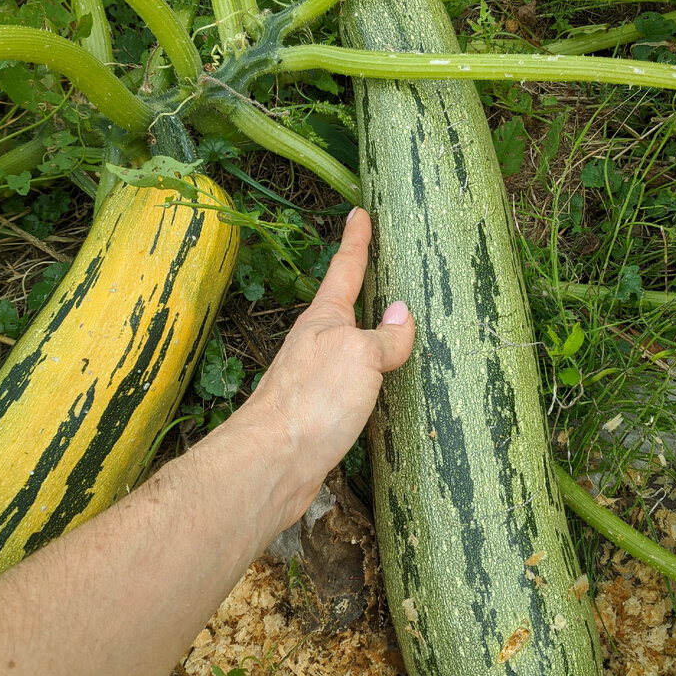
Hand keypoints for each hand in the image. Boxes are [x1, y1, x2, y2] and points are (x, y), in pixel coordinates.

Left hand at [208, 207, 413, 537]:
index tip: (359, 212)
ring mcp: (317, 378)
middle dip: (365, 287)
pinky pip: (354, 382)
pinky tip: (385, 386)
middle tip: (385, 264)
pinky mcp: (322, 413)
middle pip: (345, 307)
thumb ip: (384, 337)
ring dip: (370, 334)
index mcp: (325, 320)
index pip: (345, 269)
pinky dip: (372, 375)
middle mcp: (318, 344)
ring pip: (350, 346)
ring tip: (397, 325)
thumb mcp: (359, 355)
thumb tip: (401, 316)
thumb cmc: (312, 400)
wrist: (274, 463)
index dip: (356, 239)